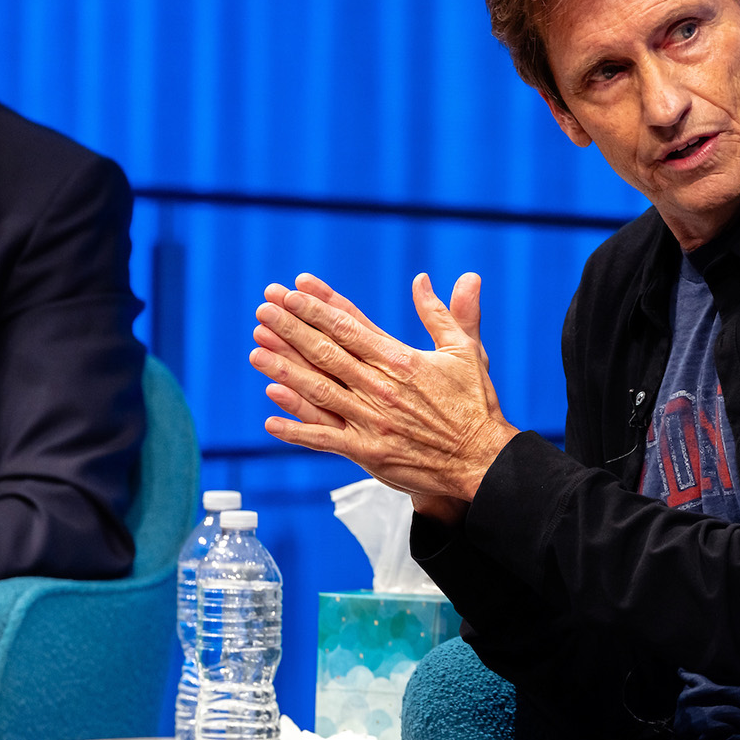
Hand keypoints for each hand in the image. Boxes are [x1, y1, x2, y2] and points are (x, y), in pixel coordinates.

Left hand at [249, 271, 516, 503]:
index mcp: (400, 360)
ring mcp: (371, 421)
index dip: (318, 307)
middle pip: (326, 352)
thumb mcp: (465, 351)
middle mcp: (381, 388)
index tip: (292, 291)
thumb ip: (442, 313)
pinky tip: (269, 417)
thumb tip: (423, 279)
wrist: (483, 460)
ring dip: (284, 370)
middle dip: (291, 329)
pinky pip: (324, 439)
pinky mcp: (369, 453)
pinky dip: (296, 428)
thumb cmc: (475, 404)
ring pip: (319, 391)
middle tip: (263, 310)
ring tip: (256, 350)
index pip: (350, 326)